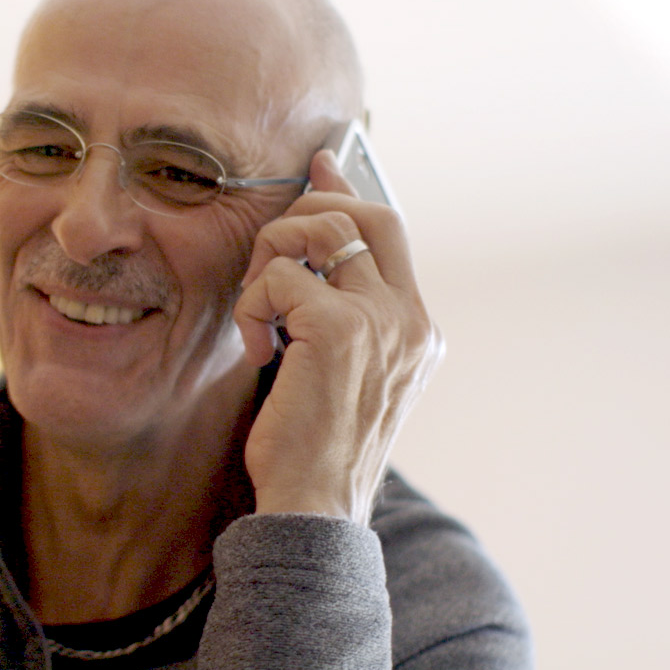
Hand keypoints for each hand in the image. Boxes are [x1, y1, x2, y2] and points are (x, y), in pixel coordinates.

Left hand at [232, 149, 443, 524]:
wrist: (315, 504)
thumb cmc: (313, 443)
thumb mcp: (333, 369)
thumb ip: (334, 310)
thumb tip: (307, 252)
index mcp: (418, 329)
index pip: (391, 231)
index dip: (349, 192)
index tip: (320, 164)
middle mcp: (411, 320)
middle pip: (368, 213)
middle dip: (307, 213)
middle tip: (269, 254)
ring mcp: (384, 321)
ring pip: (319, 232)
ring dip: (270, 261)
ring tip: (260, 316)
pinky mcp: (340, 328)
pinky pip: (279, 277)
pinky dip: (252, 308)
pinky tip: (257, 353)